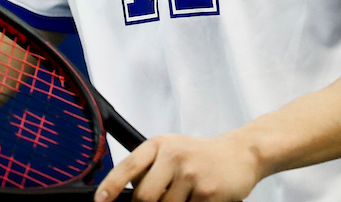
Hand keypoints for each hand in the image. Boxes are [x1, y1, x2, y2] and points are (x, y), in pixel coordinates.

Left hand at [96, 132, 262, 201]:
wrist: (240, 154)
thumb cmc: (201, 156)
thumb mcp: (171, 150)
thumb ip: (149, 168)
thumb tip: (123, 195)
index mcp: (159, 145)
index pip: (127, 167)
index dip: (109, 186)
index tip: (100, 201)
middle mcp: (174, 157)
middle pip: (144, 197)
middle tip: (157, 201)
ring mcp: (192, 175)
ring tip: (183, 196)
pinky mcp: (208, 193)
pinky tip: (196, 200)